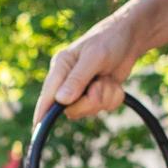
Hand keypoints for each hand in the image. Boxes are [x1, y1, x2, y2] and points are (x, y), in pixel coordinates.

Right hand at [33, 8, 144, 124]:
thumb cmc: (109, 40)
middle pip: (71, 108)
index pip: (48, 94)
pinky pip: (104, 107)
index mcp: (61, 67)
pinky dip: (113, 97)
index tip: (36, 128)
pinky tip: (114, 82)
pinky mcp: (97, 94)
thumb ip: (77, 79)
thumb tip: (61, 100)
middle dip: (91, 101)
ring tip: (108, 78)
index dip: (42, 112)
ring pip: (89, 109)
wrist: (130, 39)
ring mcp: (83, 89)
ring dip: (105, 96)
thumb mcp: (94, 57)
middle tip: (100, 85)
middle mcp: (68, 80)